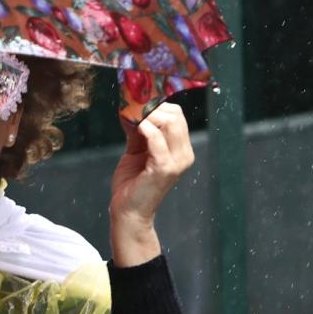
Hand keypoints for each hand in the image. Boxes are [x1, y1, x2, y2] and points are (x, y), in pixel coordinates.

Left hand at [109, 102, 193, 265]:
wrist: (128, 211)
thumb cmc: (132, 183)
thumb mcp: (136, 150)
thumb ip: (138, 131)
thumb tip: (131, 108)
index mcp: (180, 149)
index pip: (177, 115)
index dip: (157, 105)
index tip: (136, 103)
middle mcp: (184, 155)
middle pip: (176, 116)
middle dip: (153, 108)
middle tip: (132, 108)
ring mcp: (176, 162)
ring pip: (170, 123)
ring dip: (148, 116)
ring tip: (132, 118)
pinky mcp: (164, 169)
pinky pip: (157, 140)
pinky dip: (146, 129)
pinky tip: (135, 127)